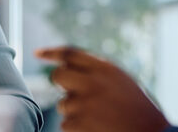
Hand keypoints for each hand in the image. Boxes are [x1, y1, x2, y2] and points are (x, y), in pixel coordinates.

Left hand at [36, 46, 169, 131]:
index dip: (52, 52)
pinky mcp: (80, 123)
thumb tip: (67, 66)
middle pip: (58, 76)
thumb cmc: (139, 111)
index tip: (38, 54)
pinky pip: (66, 124)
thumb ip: (97, 73)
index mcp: (106, 68)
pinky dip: (76, 128)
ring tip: (98, 118)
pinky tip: (95, 129)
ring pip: (62, 104)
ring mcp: (85, 103)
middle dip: (61, 85)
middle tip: (73, 93)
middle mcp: (93, 81)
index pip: (70, 53)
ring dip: (74, 112)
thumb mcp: (123, 82)